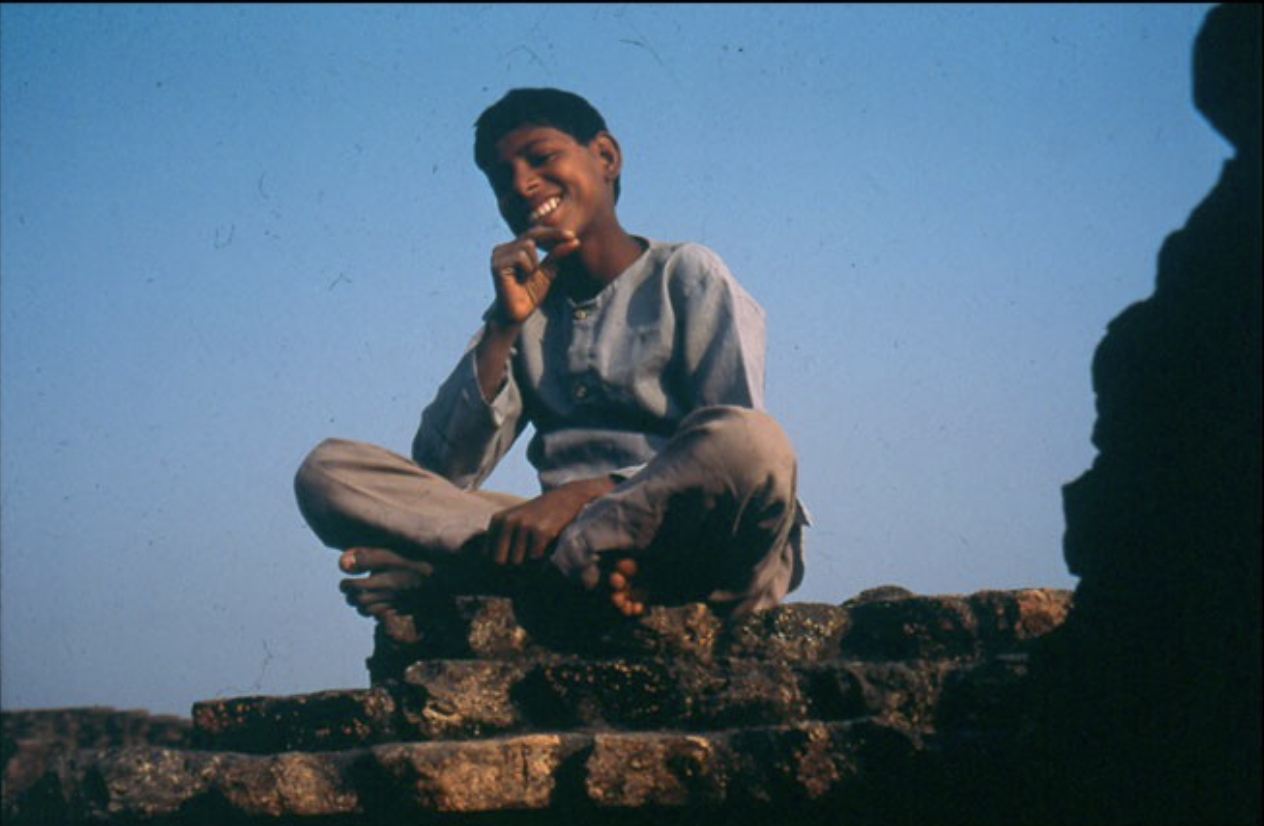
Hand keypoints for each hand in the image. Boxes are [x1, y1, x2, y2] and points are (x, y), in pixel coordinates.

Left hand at [485, 476, 615, 565]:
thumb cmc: (538, 515)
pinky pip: (535, 559)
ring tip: (537, 548)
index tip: (513, 560)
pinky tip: (547, 546)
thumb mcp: (514, 519)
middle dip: (512, 564)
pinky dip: (541, 558)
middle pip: (501, 561)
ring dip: (528, 561)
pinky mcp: (541, 532)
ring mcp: (524, 526)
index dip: (501, 562)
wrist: (565, 498)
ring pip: (518, 562)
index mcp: (498, 520)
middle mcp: (508, 522)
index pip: (488, 555)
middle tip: (526, 558)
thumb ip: (501, 540)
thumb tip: (493, 569)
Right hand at [490, 227, 580, 323]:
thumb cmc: (529, 294)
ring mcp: (498, 255)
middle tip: (570, 239)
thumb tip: (574, 240)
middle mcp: (503, 248)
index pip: (534, 233)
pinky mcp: (497, 265)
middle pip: (532, 233)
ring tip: (528, 277)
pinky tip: (521, 280)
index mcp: (512, 248)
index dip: (553, 232)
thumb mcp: (547, 271)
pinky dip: (527, 268)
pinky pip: (520, 256)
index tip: (572, 235)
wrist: (517, 314)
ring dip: (534, 263)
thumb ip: (556, 255)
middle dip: (552, 237)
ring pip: (527, 245)